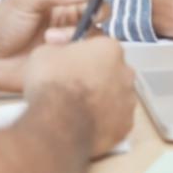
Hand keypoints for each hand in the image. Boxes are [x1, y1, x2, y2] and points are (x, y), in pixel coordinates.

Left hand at [0, 0, 109, 90]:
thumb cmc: (0, 24)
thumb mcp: (25, 0)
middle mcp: (68, 18)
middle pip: (98, 9)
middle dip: (98, 9)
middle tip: (89, 13)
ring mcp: (68, 41)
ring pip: (94, 34)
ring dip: (78, 33)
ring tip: (50, 39)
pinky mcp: (66, 62)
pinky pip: (85, 57)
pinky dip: (78, 53)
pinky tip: (55, 52)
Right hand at [26, 37, 135, 157]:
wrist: (58, 125)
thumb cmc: (51, 84)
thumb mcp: (43, 53)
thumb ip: (58, 48)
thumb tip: (58, 48)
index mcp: (110, 49)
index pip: (97, 44)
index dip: (77, 51)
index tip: (63, 58)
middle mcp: (126, 73)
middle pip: (109, 70)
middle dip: (92, 75)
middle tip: (70, 84)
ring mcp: (128, 102)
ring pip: (114, 97)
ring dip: (99, 99)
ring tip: (75, 107)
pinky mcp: (124, 127)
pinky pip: (113, 120)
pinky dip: (101, 121)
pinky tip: (83, 124)